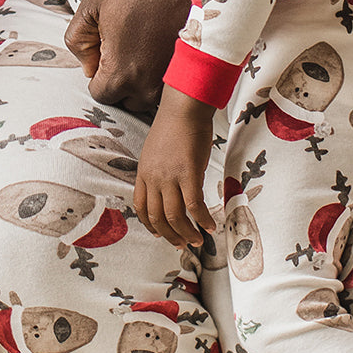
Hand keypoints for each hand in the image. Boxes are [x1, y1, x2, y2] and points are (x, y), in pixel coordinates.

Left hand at [65, 0, 191, 108]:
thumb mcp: (92, 5)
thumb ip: (77, 40)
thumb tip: (88, 66)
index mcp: (121, 73)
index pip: (99, 94)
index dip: (96, 72)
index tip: (105, 48)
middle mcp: (148, 86)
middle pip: (125, 98)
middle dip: (119, 78)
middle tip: (124, 42)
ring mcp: (171, 81)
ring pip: (147, 94)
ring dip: (140, 76)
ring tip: (143, 41)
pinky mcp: (188, 71)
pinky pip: (166, 84)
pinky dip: (159, 70)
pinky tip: (159, 42)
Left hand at [133, 86, 216, 250]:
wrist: (183, 108)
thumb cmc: (174, 126)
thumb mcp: (156, 152)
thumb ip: (159, 172)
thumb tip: (171, 189)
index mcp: (143, 172)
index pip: (141, 207)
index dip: (150, 225)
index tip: (160, 234)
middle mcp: (153, 177)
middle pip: (157, 217)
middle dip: (169, 235)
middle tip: (182, 244)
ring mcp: (169, 177)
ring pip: (174, 216)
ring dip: (186, 233)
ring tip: (197, 241)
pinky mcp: (188, 173)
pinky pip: (194, 205)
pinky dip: (202, 220)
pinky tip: (210, 226)